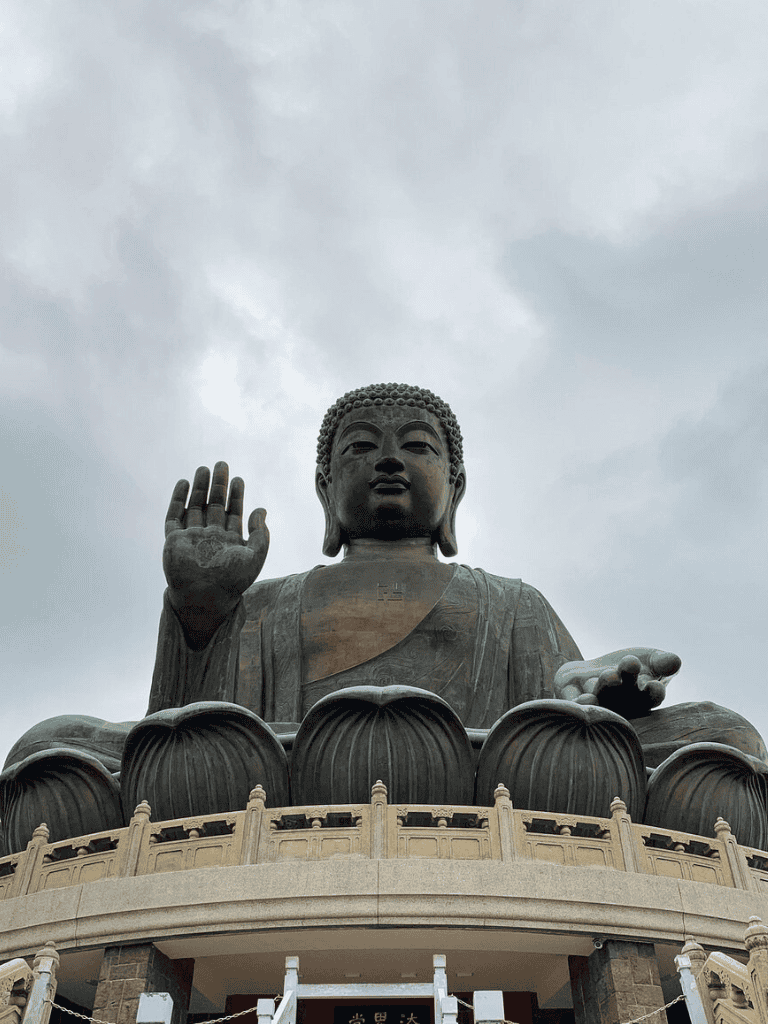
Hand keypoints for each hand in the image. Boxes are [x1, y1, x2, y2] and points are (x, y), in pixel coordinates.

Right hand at [163, 462, 268, 645]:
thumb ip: (261, 534)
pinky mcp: (174, 540)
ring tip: (204, 468)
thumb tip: (261, 510)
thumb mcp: (255, 556)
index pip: (233, 513)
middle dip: (218, 485)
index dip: (236, 496)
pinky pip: (174, 516)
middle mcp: (210, 537)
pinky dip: (178, 499)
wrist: (205, 597)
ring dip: (199, 488)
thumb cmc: (232, 581)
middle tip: (222, 464)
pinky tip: (184, 483)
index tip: (239, 479)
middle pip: (214, 505)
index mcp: (229, 541)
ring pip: (195, 506)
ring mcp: (191, 538)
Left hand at [553, 647, 681, 718]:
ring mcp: (596, 701)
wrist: (593, 673)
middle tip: (630, 664)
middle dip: (627, 679)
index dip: (654, 692)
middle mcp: (619, 704)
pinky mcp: (572, 696)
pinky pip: (574, 701)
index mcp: (641, 697)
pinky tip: (584, 697)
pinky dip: (578, 701)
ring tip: (610, 676)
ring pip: (600, 696)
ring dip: (605, 687)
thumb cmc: (629, 669)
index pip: (651, 697)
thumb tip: (675, 660)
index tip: (656, 686)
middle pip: (624, 694)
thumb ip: (662, 662)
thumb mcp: (649, 661)